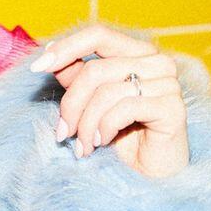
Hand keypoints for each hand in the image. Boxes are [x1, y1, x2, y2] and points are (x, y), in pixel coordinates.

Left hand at [28, 24, 189, 178]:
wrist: (148, 175)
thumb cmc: (120, 136)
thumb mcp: (90, 102)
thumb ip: (74, 75)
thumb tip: (48, 50)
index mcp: (137, 52)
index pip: (97, 35)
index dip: (65, 48)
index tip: (36, 67)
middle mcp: (156, 62)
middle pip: (95, 70)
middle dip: (71, 104)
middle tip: (62, 132)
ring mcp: (168, 83)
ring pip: (106, 92)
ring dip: (86, 124)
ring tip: (82, 146)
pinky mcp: (173, 107)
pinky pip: (124, 109)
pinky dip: (104, 128)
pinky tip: (101, 143)